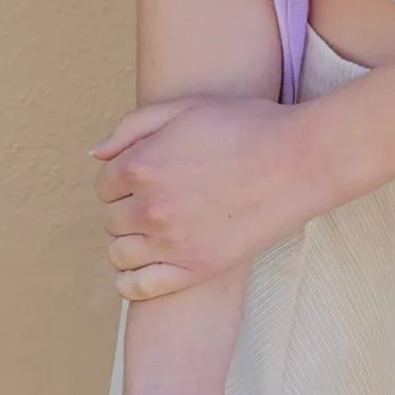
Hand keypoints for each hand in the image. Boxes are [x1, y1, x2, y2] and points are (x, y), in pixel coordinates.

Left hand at [89, 94, 318, 299]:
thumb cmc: (247, 125)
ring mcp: (170, 243)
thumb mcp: (188, 107)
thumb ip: (133, 126)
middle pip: (110, 218)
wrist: (299, 160)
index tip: (150, 173)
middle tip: (161, 196)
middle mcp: (149, 207)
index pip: (105, 183)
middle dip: (128, 206)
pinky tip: (150, 262)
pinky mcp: (193, 269)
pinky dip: (132, 279)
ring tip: (157, 228)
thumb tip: (96, 156)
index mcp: (143, 164)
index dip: (125, 176)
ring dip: (130, 240)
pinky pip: (137, 288)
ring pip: (118, 254)